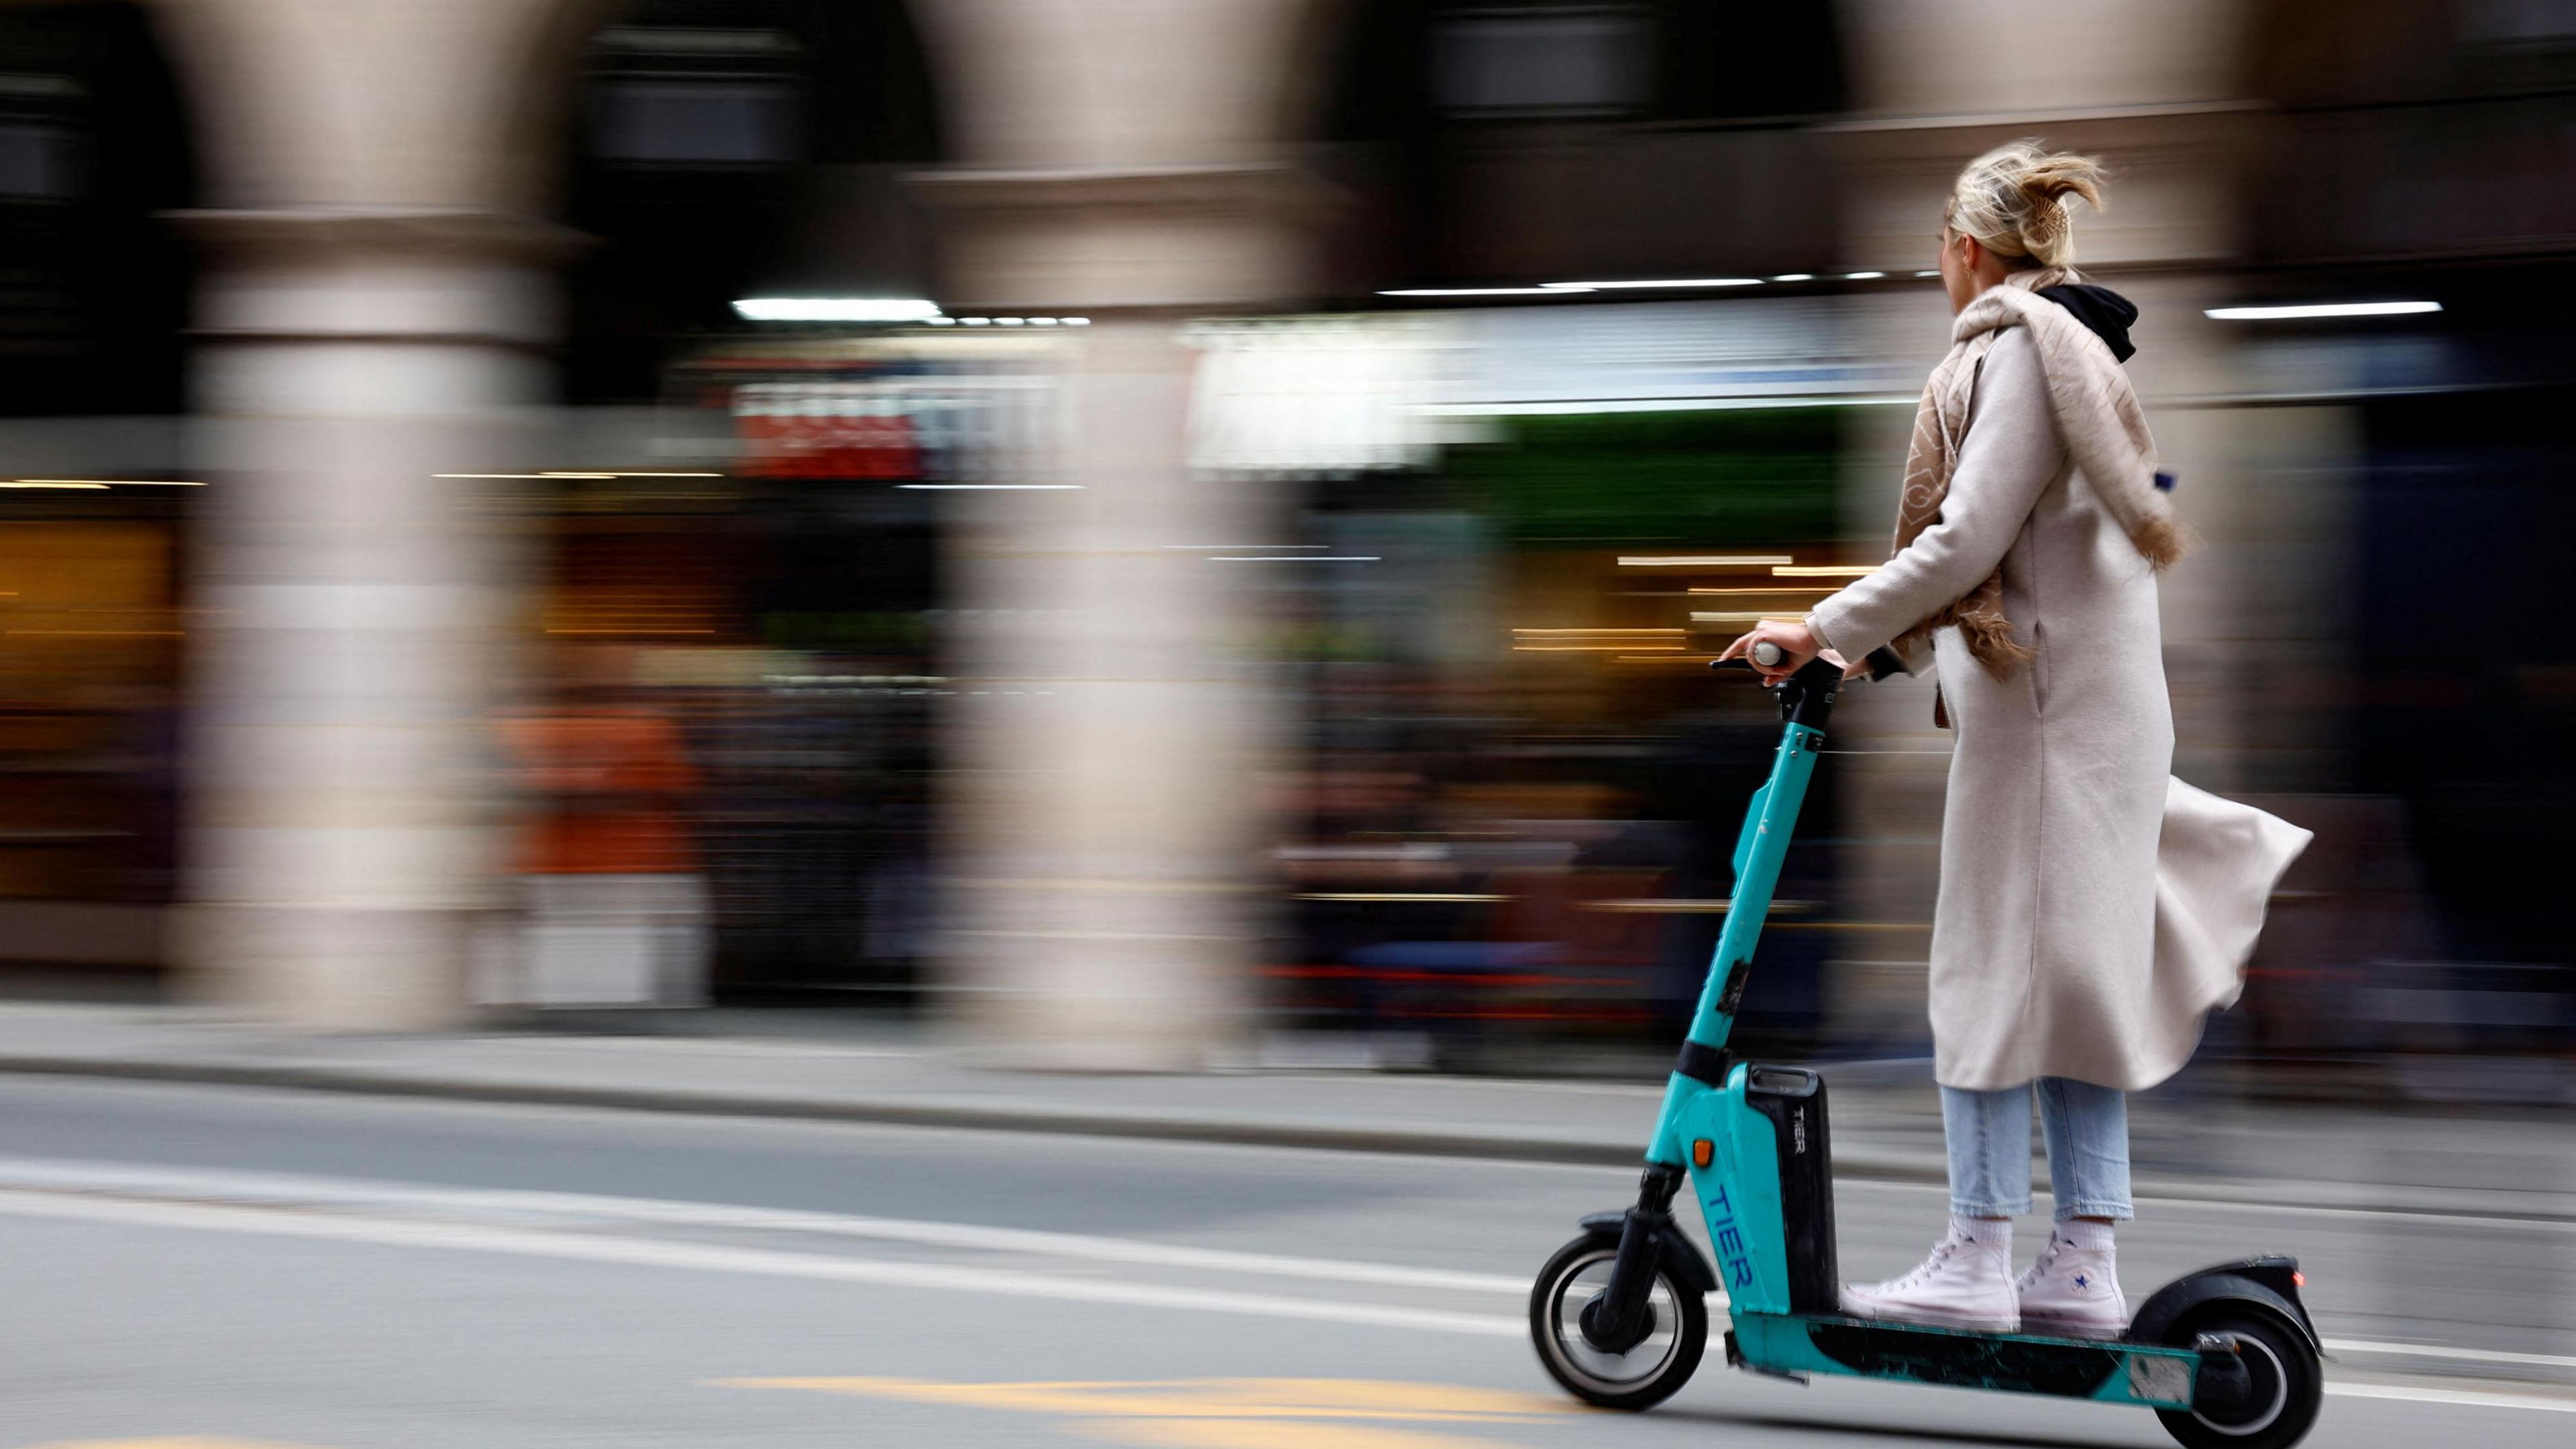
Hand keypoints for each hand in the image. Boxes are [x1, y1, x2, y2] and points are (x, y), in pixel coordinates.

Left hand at [1719, 619, 1842, 682]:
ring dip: (1764, 667)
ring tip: (1779, 669)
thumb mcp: (1788, 665)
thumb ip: (1776, 674)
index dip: (1731, 652)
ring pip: (1750, 655)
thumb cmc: (1805, 647)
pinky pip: (1754, 654)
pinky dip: (1764, 664)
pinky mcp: (1763, 633)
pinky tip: (1775, 666)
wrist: (1814, 640)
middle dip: (1757, 666)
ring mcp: (1761, 631)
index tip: (1721, 661)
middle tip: (1775, 671)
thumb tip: (1767, 682)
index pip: (1742, 643)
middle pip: (1744, 650)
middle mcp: (1761, 630)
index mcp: (1766, 635)